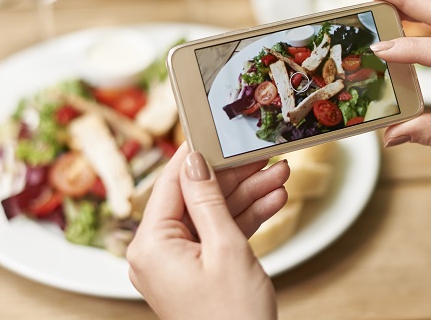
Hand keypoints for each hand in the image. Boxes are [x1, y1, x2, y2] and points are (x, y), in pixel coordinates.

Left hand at [127, 144, 289, 319]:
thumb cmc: (232, 317)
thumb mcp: (226, 249)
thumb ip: (209, 201)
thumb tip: (195, 162)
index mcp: (150, 245)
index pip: (171, 184)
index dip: (196, 155)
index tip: (214, 129)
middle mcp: (156, 252)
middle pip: (194, 197)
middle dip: (234, 177)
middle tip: (263, 155)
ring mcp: (176, 262)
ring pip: (211, 214)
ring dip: (246, 196)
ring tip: (280, 174)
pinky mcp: (196, 270)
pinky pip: (217, 235)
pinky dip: (243, 220)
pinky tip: (273, 200)